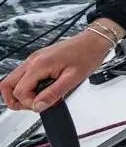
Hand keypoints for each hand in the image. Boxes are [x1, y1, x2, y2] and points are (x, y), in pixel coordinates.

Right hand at [0, 26, 115, 111]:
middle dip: (16, 100)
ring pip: (14, 81)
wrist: (95, 40)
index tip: (44, 105)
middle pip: (7, 85)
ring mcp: (34, 59)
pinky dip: (30, 86)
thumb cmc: (88, 54)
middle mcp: (33, 60)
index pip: (20, 91)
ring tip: (40, 99)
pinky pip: (25, 76)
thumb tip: (38, 106)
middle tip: (34, 105)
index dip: (29, 103)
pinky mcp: (39, 60)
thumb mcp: (73, 78)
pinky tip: (44, 90)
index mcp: (39, 64)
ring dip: (22, 93)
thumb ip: (53, 94)